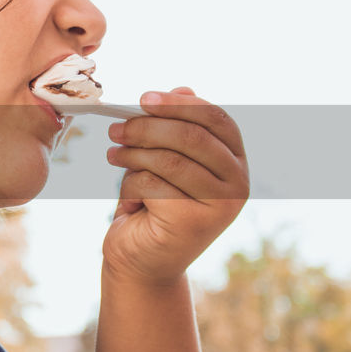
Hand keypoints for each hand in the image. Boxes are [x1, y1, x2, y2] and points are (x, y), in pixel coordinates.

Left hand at [102, 88, 247, 285]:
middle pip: (190, 136)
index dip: (178, 104)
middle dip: (146, 127)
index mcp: (235, 160)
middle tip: (115, 129)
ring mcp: (221, 204)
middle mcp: (238, 182)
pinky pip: (153, 184)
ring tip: (112, 155)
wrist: (142, 264)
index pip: (215, 118)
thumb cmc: (154, 206)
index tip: (142, 99)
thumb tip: (184, 87)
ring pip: (169, 159)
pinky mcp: (195, 222)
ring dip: (132, 153)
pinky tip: (127, 196)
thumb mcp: (165, 162)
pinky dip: (131, 185)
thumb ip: (176, 128)